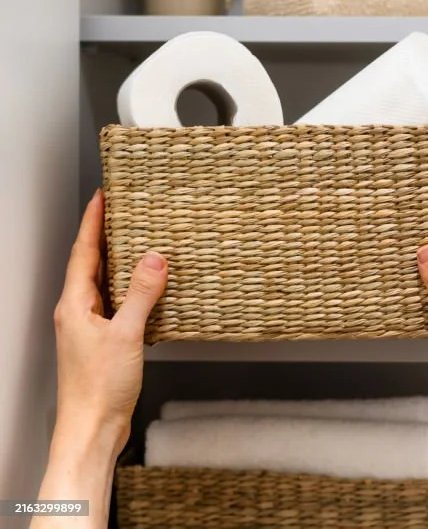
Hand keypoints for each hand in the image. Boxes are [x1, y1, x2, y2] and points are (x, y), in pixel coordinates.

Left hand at [53, 189, 166, 453]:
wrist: (92, 429)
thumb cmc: (99, 389)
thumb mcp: (126, 334)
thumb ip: (142, 294)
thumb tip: (154, 258)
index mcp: (74, 305)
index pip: (83, 252)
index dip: (93, 222)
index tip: (103, 197)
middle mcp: (77, 313)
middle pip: (90, 264)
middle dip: (105, 236)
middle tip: (123, 211)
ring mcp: (88, 329)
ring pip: (103, 285)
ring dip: (119, 262)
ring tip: (138, 242)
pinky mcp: (103, 343)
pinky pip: (116, 305)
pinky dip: (130, 290)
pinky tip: (147, 291)